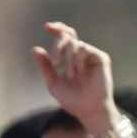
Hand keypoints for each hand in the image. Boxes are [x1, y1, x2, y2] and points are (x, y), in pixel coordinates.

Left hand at [32, 21, 116, 135]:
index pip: (65, 36)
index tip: (47, 26)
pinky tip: (79, 71)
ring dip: (68, 59)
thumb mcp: (53, 82)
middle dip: (58, 46)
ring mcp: (92, 55)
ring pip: (74, 43)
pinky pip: (84, 49)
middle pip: (68, 36)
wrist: (88, 111)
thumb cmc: (72, 100)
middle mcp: (82, 54)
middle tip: (56, 63)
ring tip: (71, 75)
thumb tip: (35, 48)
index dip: (57, 28)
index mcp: (70, 58)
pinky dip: (78, 60)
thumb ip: (45, 66)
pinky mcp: (101, 58)